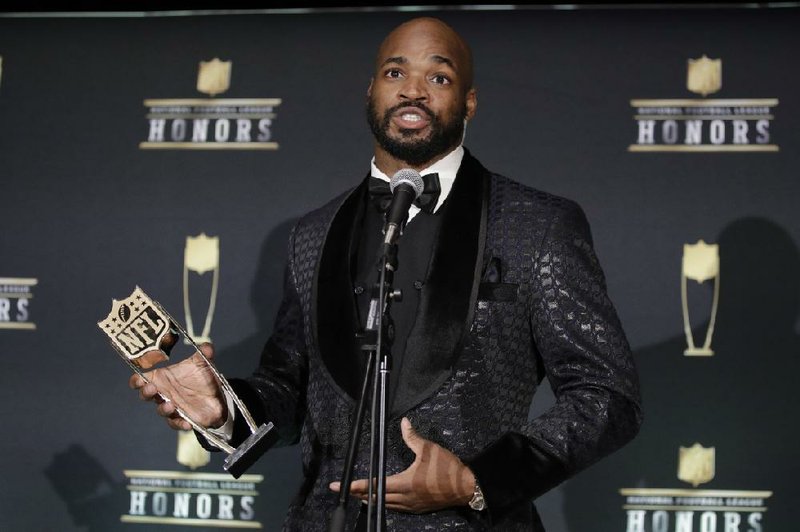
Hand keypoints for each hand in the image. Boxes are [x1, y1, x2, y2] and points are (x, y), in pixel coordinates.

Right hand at [128, 343, 225, 430]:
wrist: (216, 398)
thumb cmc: (201, 379)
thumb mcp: (203, 364)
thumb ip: (204, 355)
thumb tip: (208, 346)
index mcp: (162, 378)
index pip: (141, 380)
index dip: (136, 380)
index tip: (139, 378)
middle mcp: (163, 393)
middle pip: (146, 395)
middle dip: (146, 392)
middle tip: (152, 388)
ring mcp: (171, 407)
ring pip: (161, 410)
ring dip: (164, 409)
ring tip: (171, 405)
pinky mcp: (181, 418)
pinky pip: (177, 423)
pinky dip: (180, 424)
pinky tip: (187, 423)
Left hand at [329, 417, 474, 512]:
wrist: (466, 487)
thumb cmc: (448, 468)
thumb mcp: (429, 450)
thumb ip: (412, 438)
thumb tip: (403, 423)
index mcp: (405, 483)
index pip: (374, 485)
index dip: (355, 485)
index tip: (340, 485)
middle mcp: (405, 498)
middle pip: (375, 498)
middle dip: (357, 494)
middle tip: (343, 489)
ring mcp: (411, 505)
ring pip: (384, 505)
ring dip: (369, 499)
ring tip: (357, 494)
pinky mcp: (417, 508)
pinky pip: (395, 508)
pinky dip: (384, 503)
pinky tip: (381, 499)